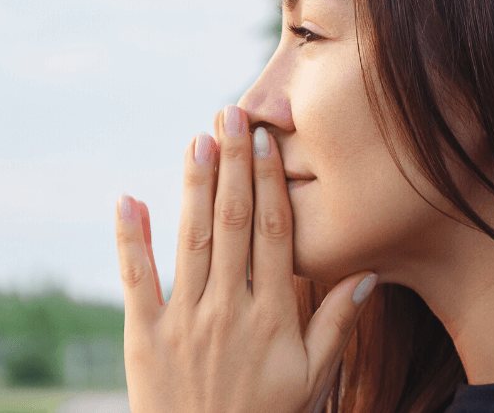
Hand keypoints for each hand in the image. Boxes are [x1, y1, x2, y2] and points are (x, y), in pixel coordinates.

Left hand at [114, 104, 377, 412]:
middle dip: (233, 166)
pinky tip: (128, 197)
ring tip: (198, 139)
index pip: (272, 234)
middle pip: (233, 224)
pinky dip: (130, 238)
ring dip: (195, 186)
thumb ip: (336, 325)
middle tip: (231, 115)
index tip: (266, 141)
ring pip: (192, 240)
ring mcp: (185, 321)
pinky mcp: (145, 336)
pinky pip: (137, 279)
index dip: (268, 183)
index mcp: (272, 317)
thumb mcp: (310, 378)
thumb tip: (365, 275)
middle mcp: (229, 310)